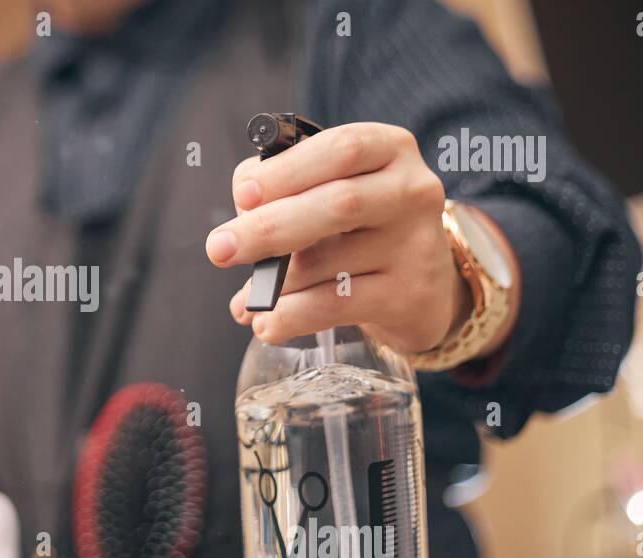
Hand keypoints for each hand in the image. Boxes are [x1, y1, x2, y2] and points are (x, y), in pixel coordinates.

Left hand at [205, 122, 467, 353]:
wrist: (423, 285)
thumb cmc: (360, 226)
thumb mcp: (331, 191)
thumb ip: (287, 192)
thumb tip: (239, 222)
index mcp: (389, 149)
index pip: (341, 148)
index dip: (287, 170)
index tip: (242, 194)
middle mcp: (411, 191)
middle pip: (338, 203)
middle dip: (268, 228)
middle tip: (219, 249)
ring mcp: (416, 245)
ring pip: (329, 260)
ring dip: (274, 282)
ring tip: (245, 299)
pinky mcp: (408, 295)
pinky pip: (337, 304)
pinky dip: (292, 316)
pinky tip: (267, 324)